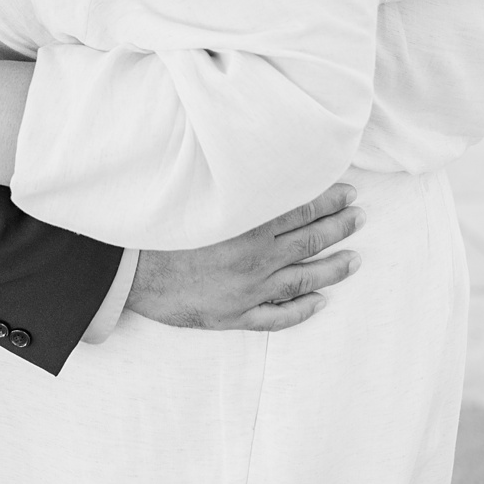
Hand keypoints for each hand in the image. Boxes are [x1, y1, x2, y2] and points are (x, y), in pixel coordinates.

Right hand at [125, 185, 362, 330]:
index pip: (301, 208)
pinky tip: (321, 303)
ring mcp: (248, 291)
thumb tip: (257, 167)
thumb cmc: (153, 228)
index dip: (328, 198)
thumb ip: (230, 187)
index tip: (347, 191)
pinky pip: (278, 317)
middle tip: (359, 216)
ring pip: (304, 279)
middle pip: (309, 241)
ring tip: (356, 260)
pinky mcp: (234, 315)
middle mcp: (255, 259)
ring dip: (334, 268)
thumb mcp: (193, 197)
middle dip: (340, 226)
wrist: (123, 271)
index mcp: (246, 226)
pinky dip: (302, 310)